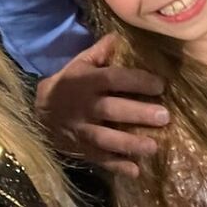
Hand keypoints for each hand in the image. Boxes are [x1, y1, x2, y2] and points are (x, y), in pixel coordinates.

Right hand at [34, 34, 168, 177]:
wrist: (42, 111)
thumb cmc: (68, 82)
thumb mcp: (80, 63)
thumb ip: (100, 51)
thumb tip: (120, 36)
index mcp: (87, 81)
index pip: (113, 79)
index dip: (136, 81)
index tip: (160, 85)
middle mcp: (85, 106)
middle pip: (112, 110)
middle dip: (138, 113)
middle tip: (164, 116)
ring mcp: (82, 130)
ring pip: (106, 138)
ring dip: (130, 144)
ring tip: (153, 147)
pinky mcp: (82, 150)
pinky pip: (99, 159)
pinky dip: (116, 166)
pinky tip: (135, 171)